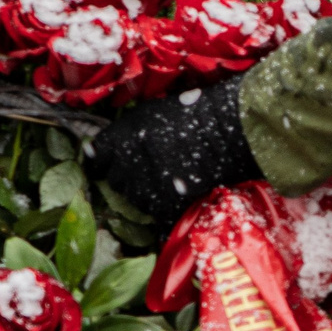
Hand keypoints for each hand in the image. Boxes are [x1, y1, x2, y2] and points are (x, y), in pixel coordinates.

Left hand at [89, 75, 262, 225]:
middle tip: (143, 170)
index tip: (103, 162)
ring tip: (164, 182)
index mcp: (125, 136)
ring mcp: (150, 189)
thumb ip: (127, 130)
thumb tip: (99, 147)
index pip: (97, 155)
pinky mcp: (170, 207)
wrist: (234, 128)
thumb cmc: (197, 111)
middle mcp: (130, 164)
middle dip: (125, 176)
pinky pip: (156, 219)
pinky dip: (163, 213)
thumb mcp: (154, 111)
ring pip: (135, 200)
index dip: (100, 159)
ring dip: (144, 194)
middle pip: (115, 180)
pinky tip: (173, 202)